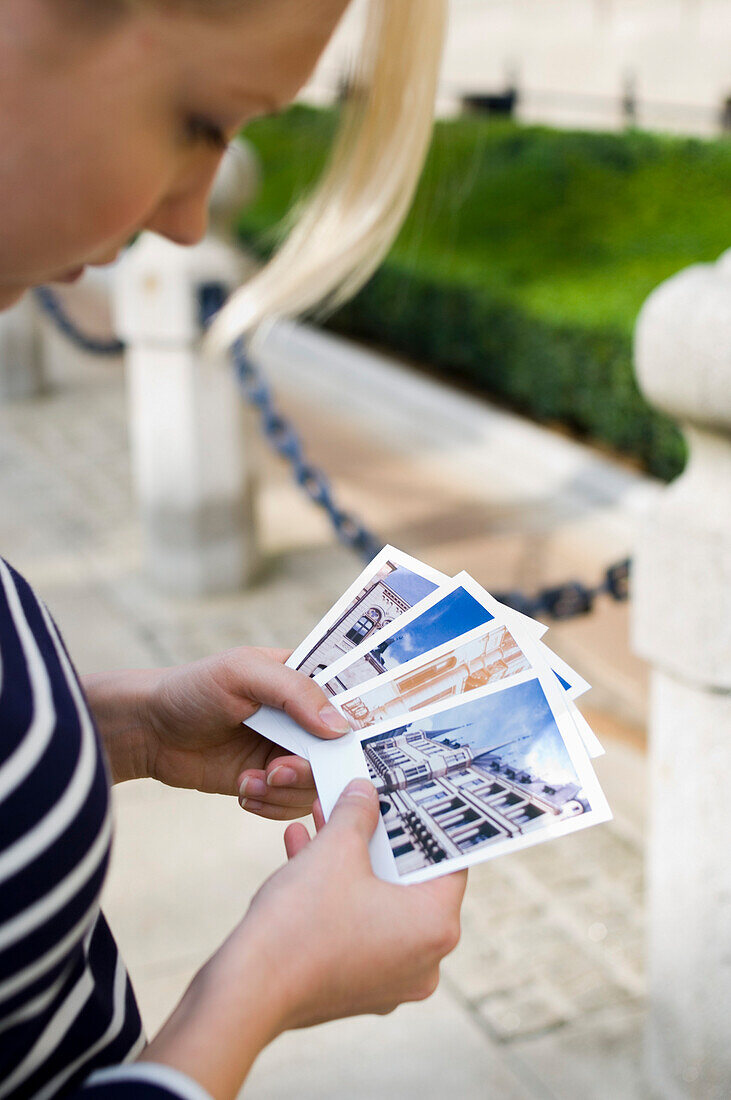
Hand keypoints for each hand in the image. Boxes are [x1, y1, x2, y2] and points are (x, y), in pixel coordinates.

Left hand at [84, 647, 348, 816]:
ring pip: (316, 783)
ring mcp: (287, 751)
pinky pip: (290, 804)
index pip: (352, 701)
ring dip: (284, 789)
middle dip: (311, 768)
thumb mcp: (243, 673)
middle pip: (339, 751)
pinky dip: (270, 805)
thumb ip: (295, 692)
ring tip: (250, 781)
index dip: (360, 724)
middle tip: (276, 769)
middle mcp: (303, 718)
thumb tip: (340, 726)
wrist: (148, 730)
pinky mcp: (268, 782)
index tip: (352, 746)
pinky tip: (243, 793)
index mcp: (304, 680)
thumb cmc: (193, 688)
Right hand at [140, 780, 466, 1099]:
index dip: (426, 825)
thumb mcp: (335, 849)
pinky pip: (356, 928)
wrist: (248, 990)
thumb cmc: (301, 921)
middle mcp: (424, 961)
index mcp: (435, 926)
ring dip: (350, 861)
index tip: (409, 801)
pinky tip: (301, 852)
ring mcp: (390, 980)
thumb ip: (358, 812)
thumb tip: (364, 792)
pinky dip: (336, 894)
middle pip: (410, 882)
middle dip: (377, 839)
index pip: (450, 863)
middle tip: (361, 805)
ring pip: (377, 903)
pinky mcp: (356, 988)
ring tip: (321, 821)